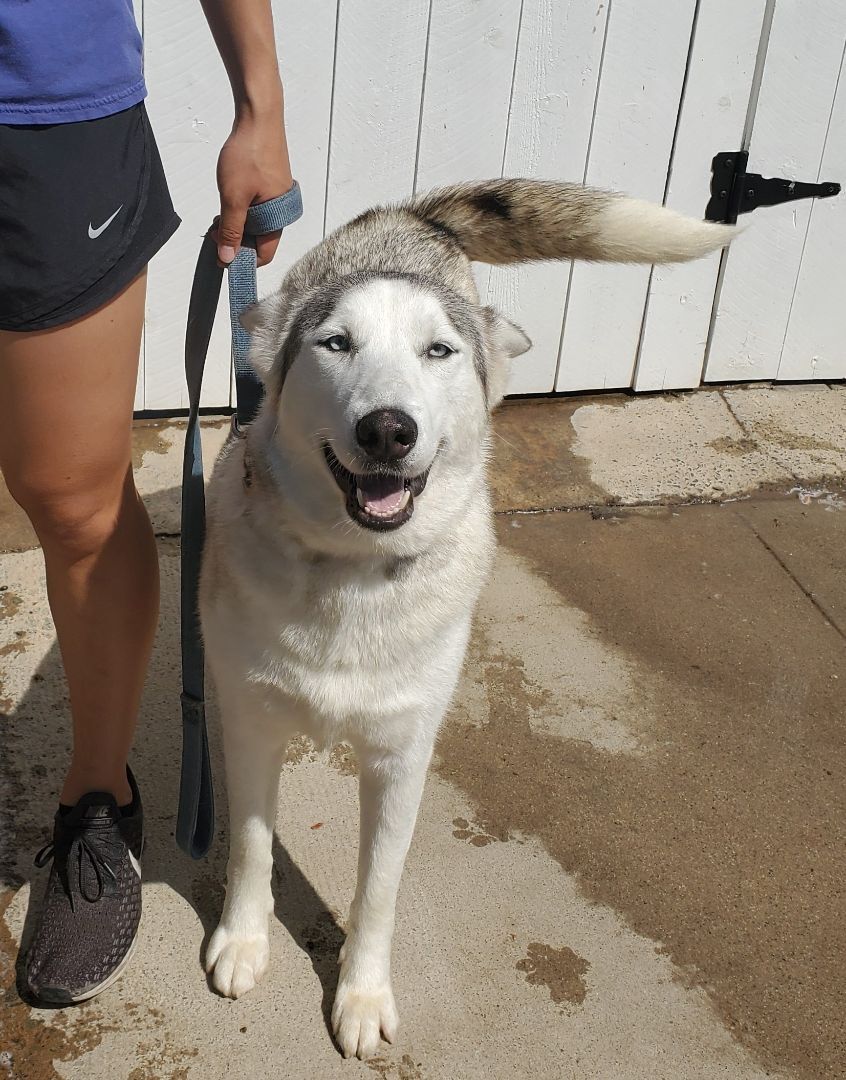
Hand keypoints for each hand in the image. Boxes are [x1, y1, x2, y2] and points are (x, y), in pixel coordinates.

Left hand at [214, 108, 293, 266]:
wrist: (259, 116)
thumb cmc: (249, 154)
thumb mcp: (233, 197)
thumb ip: (230, 230)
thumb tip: (227, 258)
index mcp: (278, 218)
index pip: (264, 253)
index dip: (243, 260)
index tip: (221, 256)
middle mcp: (282, 210)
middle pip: (260, 240)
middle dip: (237, 240)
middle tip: (214, 231)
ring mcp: (277, 196)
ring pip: (256, 222)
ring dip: (237, 224)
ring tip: (219, 215)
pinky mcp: (270, 183)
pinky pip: (257, 207)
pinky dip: (242, 210)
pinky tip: (229, 200)